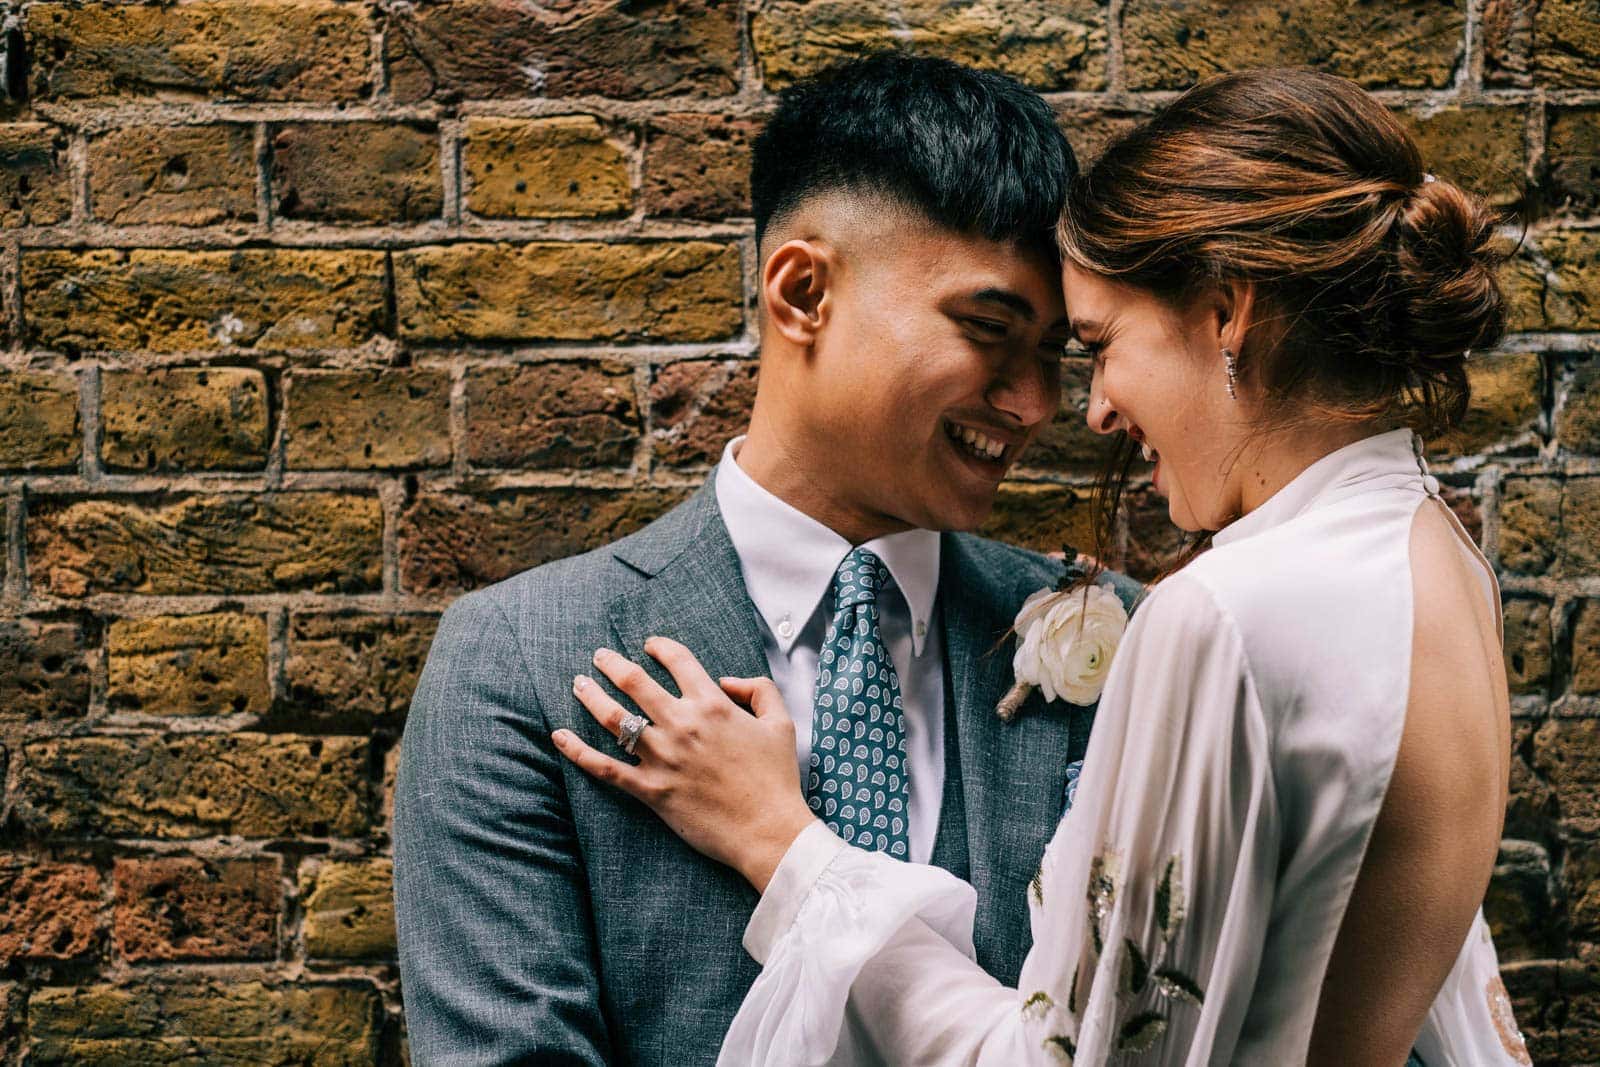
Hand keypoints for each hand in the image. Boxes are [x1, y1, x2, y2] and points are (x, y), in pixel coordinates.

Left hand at [552, 636, 817, 892]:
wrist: (769, 831)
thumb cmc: (777, 778)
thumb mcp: (781, 723)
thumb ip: (759, 690)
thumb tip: (728, 680)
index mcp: (713, 705)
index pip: (678, 661)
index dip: (661, 647)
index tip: (650, 645)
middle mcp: (682, 725)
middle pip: (635, 682)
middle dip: (612, 664)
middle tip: (599, 656)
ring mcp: (662, 758)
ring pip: (614, 718)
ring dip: (591, 696)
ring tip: (579, 683)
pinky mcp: (650, 790)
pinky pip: (605, 768)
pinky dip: (577, 751)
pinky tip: (559, 737)